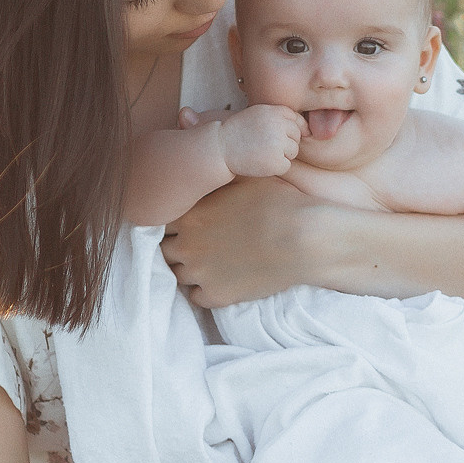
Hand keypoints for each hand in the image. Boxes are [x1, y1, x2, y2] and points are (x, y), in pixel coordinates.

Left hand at [162, 176, 323, 307]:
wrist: (302, 239)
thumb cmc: (277, 201)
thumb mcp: (244, 177)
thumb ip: (218, 176)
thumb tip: (210, 164)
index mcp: (190, 215)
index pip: (161, 221)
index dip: (175, 221)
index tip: (188, 221)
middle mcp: (187, 246)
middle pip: (165, 250)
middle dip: (178, 245)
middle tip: (198, 242)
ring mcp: (200, 273)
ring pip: (177, 275)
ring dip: (188, 268)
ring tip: (208, 262)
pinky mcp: (217, 296)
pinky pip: (196, 298)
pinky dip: (203, 290)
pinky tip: (218, 279)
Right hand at [216, 104, 302, 177]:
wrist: (220, 147)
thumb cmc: (239, 131)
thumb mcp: (259, 114)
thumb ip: (281, 117)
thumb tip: (309, 130)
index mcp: (274, 111)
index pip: (296, 120)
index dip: (289, 129)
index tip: (277, 135)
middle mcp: (278, 125)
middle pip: (296, 136)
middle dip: (285, 142)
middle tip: (265, 145)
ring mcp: (278, 143)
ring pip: (293, 151)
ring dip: (281, 155)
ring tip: (262, 152)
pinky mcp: (276, 161)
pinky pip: (286, 165)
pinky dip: (276, 166)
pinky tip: (261, 161)